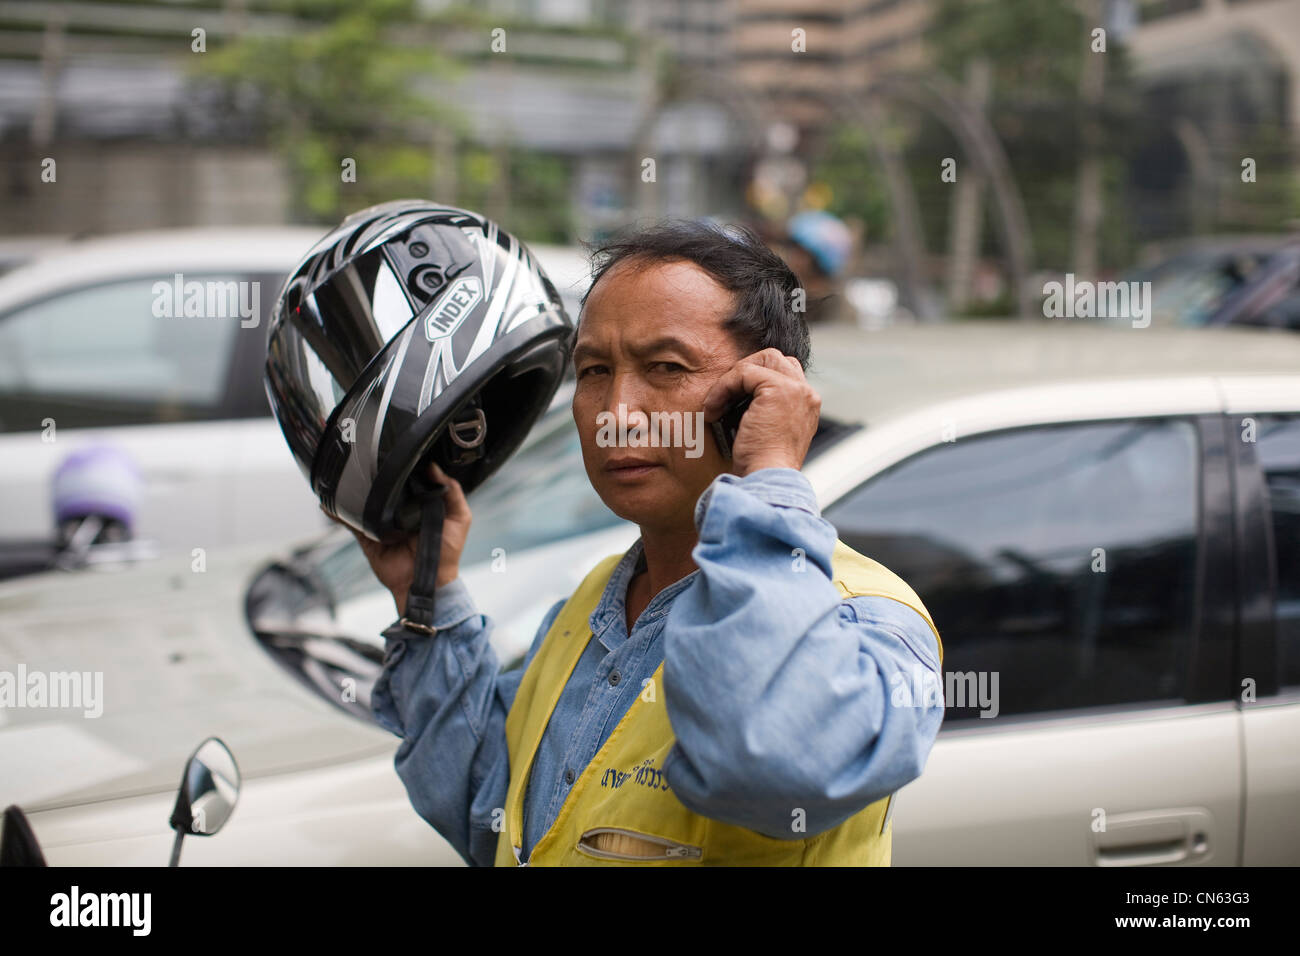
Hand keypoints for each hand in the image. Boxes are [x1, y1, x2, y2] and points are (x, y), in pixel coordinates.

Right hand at [322, 462, 471, 617]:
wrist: (429, 582)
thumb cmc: (447, 553)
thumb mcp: (460, 518)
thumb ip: (452, 492)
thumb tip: (434, 468)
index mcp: (420, 504)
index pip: (408, 481)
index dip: (403, 468)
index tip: (395, 451)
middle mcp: (400, 511)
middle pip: (384, 490)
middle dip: (374, 477)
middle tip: (365, 460)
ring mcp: (382, 524)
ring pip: (364, 503)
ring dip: (352, 492)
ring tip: (342, 477)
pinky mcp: (370, 537)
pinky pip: (352, 524)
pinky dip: (339, 514)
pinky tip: (329, 504)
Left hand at [702, 349, 820, 476]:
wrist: (767, 480)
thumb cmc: (760, 467)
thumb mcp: (767, 434)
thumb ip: (764, 412)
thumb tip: (736, 399)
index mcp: (808, 406)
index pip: (784, 372)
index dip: (755, 380)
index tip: (732, 402)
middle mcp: (807, 394)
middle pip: (774, 359)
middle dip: (744, 372)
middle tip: (723, 399)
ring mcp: (796, 390)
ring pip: (760, 361)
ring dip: (732, 379)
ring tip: (717, 405)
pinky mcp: (778, 389)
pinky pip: (744, 372)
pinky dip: (723, 388)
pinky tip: (714, 410)